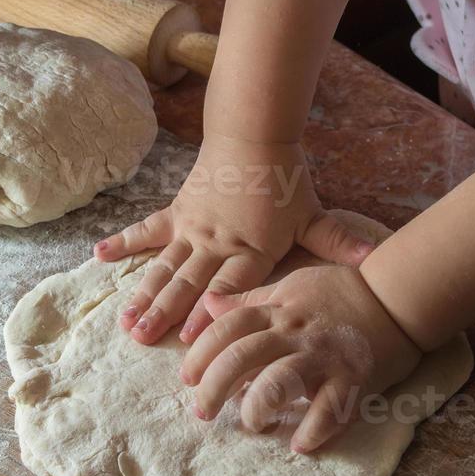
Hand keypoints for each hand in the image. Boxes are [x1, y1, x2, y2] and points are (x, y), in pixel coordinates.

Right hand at [94, 133, 374, 344]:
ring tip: (126, 321)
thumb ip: (339, 242)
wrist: (254, 135)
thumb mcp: (314, 215)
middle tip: (142, 340)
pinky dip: (123, 243)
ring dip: (144, 294)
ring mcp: (192, 229)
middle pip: (189, 283)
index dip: (210, 312)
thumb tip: (376, 259)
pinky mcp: (177, 212)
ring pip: (164, 266)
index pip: (229, 287)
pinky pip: (146, 231)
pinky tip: (98, 256)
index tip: (191, 338)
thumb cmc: (285, 180)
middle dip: (166, 314)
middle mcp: (216, 243)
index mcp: (250, 250)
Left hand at [179, 264, 420, 453]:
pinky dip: (315, 429)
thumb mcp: (290, 286)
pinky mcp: (354, 377)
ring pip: (278, 381)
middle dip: (214, 388)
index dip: (201, 354)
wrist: (398, 295)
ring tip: (253, 425)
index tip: (187, 378)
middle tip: (202, 412)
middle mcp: (295, 332)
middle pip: (241, 357)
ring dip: (258, 408)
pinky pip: (331, 407)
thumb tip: (208, 303)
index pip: (227, 328)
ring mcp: (324, 355)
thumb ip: (249, 299)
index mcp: (278, 310)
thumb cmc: (342, 291)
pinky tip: (301, 445)